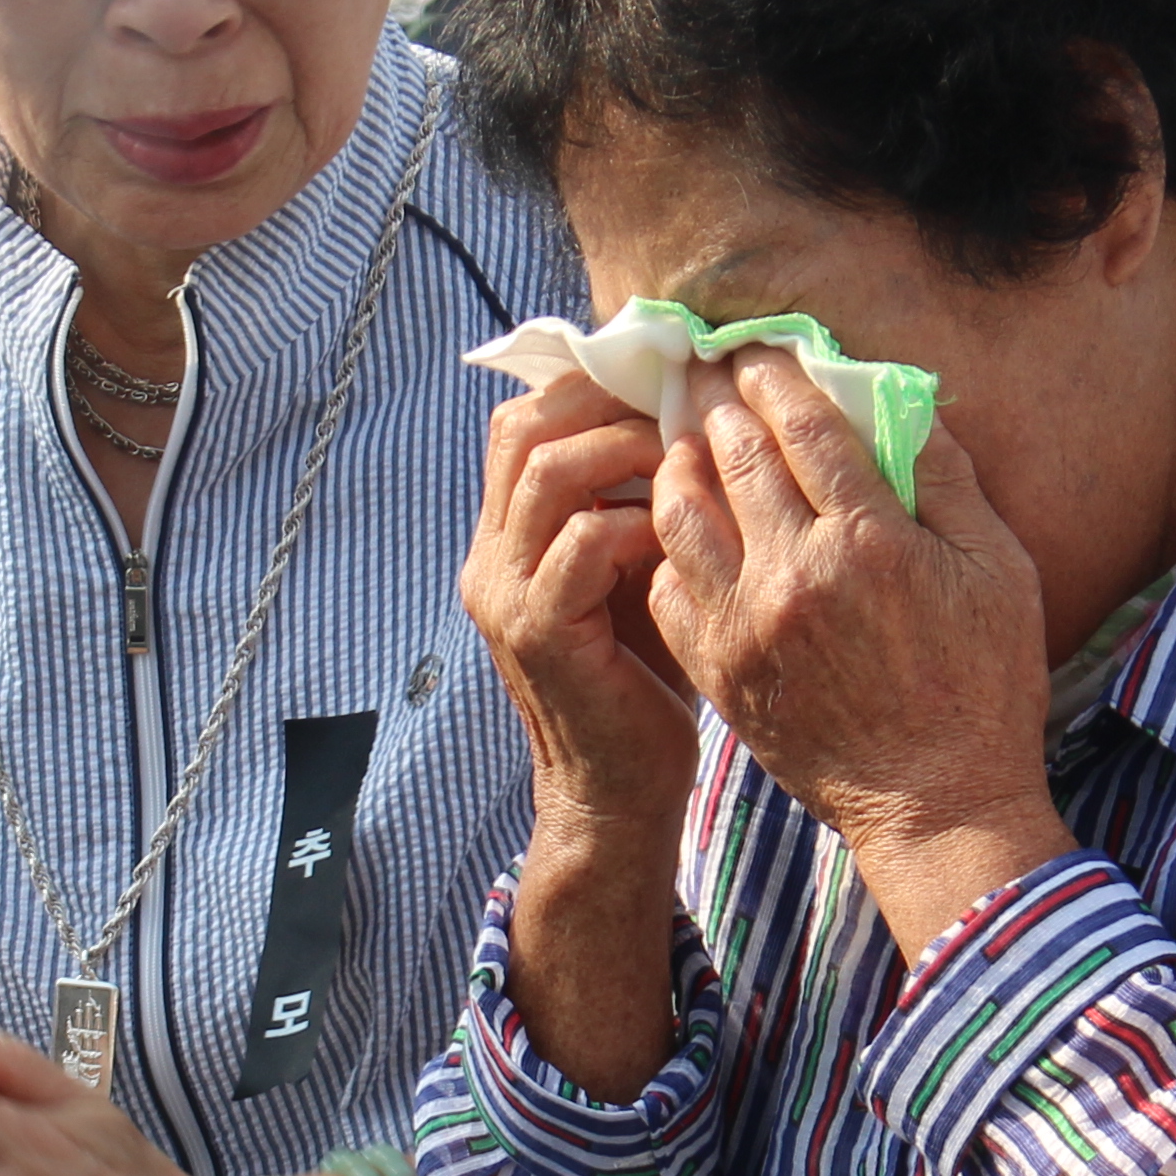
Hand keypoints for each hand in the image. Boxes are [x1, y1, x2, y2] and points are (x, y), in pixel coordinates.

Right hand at [462, 370, 697, 841]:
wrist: (620, 790)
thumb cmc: (644, 679)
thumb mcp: (633, 575)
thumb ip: (633, 507)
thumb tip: (686, 419)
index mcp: (505, 540)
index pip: (519, 423)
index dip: (587, 390)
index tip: (660, 385)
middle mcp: (490, 560)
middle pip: (522, 430)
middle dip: (606, 406)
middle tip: (677, 411)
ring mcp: (506, 595)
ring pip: (546, 473)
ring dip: (625, 453)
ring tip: (683, 461)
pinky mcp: (540, 632)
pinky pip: (582, 541)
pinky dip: (636, 522)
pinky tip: (678, 535)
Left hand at [643, 353, 1069, 954]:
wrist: (938, 804)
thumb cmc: (984, 686)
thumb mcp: (999, 570)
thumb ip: (948, 480)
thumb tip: (907, 403)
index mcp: (869, 540)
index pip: (801, 423)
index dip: (773, 373)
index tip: (757, 347)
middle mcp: (795, 573)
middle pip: (731, 452)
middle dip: (716, 396)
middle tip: (707, 368)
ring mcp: (747, 624)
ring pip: (681, 512)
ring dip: (678, 462)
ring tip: (684, 440)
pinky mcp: (720, 670)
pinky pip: (669, 586)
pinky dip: (669, 546)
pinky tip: (683, 529)